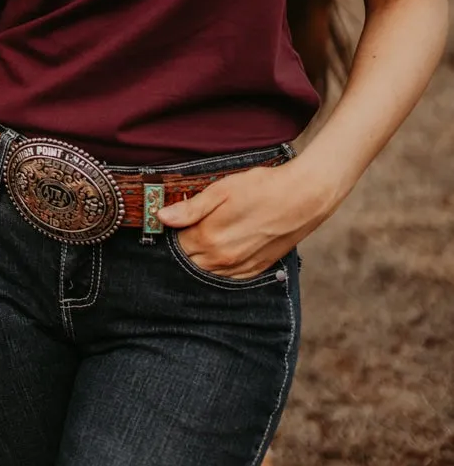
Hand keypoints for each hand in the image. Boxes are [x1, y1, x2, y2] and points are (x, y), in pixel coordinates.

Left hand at [158, 159, 337, 277]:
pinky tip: (224, 249)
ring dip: (202, 258)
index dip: (174, 231)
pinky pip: (229, 277)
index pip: (176, 243)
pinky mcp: (257, 269)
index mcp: (209, 238)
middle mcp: (223, 259)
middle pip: (189, 260)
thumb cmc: (262, 188)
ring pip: (208, 271)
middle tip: (190, 226)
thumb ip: (190, 208)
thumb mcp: (221, 190)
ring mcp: (241, 267)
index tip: (175, 220)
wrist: (304, 198)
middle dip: (185, 246)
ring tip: (210, 235)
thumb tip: (161, 217)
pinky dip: (220, 267)